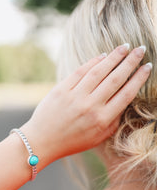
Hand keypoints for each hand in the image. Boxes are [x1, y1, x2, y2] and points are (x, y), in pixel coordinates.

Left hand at [21, 44, 150, 166]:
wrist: (43, 141)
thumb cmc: (72, 141)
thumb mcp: (98, 138)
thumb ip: (113, 121)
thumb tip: (124, 101)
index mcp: (102, 120)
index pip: (126, 94)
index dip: (139, 78)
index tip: (147, 66)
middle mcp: (90, 106)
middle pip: (116, 79)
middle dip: (131, 62)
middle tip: (140, 49)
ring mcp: (75, 96)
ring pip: (99, 71)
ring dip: (114, 57)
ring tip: (125, 47)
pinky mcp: (61, 89)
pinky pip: (80, 71)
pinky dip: (93, 62)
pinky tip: (103, 55)